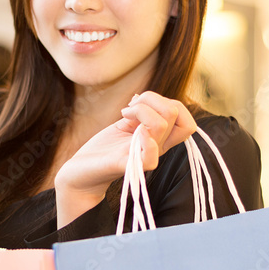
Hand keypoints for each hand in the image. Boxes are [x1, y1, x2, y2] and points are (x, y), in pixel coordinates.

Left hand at [54, 92, 196, 227]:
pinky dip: (144, 139)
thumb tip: (141, 97)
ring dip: (140, 110)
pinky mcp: (129, 167)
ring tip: (124, 114)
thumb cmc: (105, 148)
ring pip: (161, 124)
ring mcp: (144, 157)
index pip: (186, 121)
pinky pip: (150, 158)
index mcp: (160, 139)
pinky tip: (128, 128)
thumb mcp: (126, 125)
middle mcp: (157, 148)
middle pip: (175, 113)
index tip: (142, 104)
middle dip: (151, 98)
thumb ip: (140, 113)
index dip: (170, 103)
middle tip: (130, 107)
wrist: (82, 172)